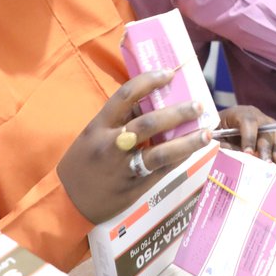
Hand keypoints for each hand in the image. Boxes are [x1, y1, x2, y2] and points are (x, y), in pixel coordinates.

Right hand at [57, 70, 210, 223]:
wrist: (68, 201)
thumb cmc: (83, 162)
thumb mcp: (93, 134)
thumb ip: (119, 119)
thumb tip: (152, 102)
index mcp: (99, 126)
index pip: (125, 96)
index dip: (148, 81)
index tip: (169, 73)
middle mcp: (112, 145)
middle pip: (148, 124)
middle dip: (176, 113)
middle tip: (197, 105)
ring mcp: (124, 167)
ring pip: (160, 153)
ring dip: (187, 142)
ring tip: (206, 133)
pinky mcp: (135, 186)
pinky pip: (162, 169)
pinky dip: (179, 158)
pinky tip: (193, 150)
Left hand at [216, 105, 275, 163]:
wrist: (223, 125)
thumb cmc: (218, 130)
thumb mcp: (216, 135)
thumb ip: (224, 143)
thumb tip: (236, 155)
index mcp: (240, 113)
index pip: (248, 122)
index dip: (249, 137)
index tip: (248, 153)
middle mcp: (257, 116)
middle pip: (266, 130)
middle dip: (265, 148)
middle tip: (265, 163)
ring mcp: (268, 123)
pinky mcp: (274, 131)